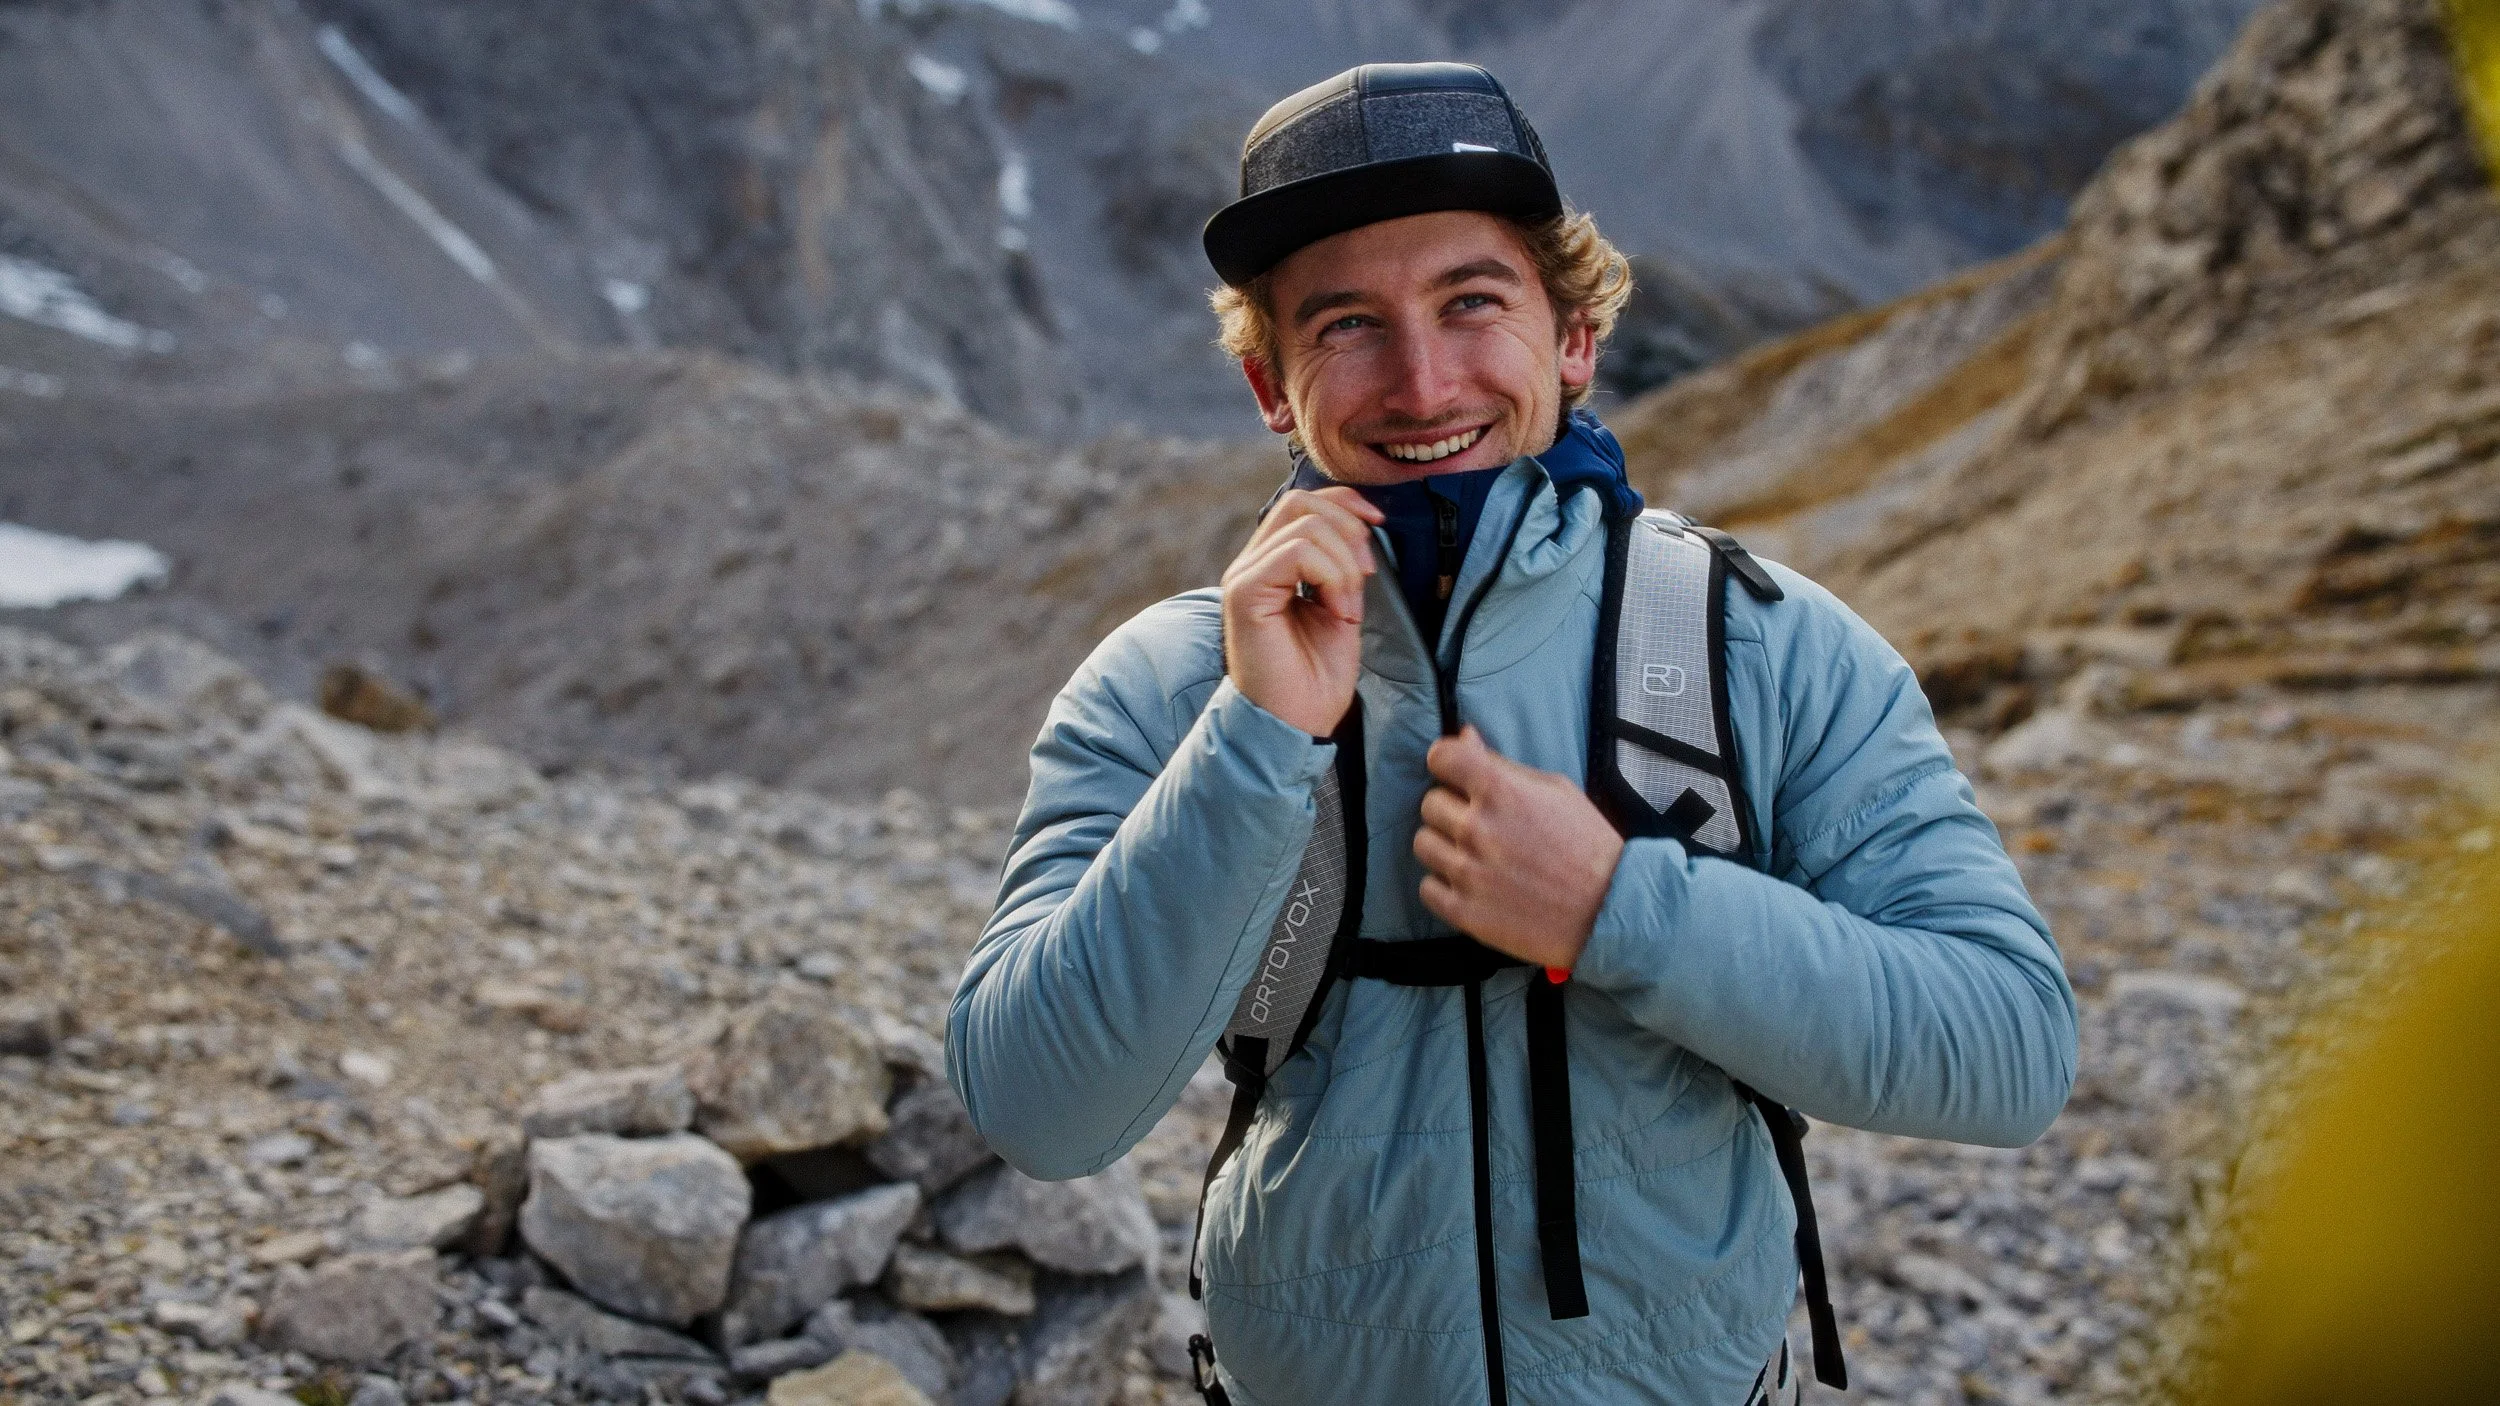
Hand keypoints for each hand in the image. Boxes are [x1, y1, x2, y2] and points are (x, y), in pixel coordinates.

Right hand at [1220, 487, 1382, 736]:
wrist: (1296, 723)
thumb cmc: (1317, 675)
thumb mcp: (1340, 604)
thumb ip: (1341, 563)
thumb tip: (1363, 524)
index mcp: (1271, 563)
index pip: (1303, 502)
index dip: (1347, 504)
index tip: (1380, 526)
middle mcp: (1251, 564)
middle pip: (1301, 502)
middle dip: (1349, 530)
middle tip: (1365, 577)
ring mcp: (1244, 576)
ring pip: (1305, 525)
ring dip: (1344, 565)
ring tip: (1347, 610)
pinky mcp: (1244, 592)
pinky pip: (1296, 552)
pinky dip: (1331, 577)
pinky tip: (1338, 614)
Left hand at [1414, 726, 1624, 971]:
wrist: (1609, 909)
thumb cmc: (1585, 845)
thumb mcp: (1555, 790)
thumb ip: (1501, 763)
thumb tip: (1464, 736)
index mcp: (1501, 791)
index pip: (1441, 757)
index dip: (1446, 762)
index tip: (1455, 774)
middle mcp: (1478, 829)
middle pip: (1429, 803)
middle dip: (1451, 808)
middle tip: (1481, 824)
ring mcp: (1469, 873)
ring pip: (1423, 844)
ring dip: (1445, 846)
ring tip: (1477, 855)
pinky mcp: (1465, 912)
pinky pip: (1427, 888)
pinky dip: (1444, 885)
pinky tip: (1473, 884)